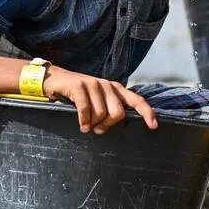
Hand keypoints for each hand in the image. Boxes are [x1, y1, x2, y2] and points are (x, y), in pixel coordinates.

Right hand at [41, 68, 157, 133]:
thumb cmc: (78, 96)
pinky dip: (84, 121)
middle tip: (97, 129)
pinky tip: (81, 126)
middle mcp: (107, 85)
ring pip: (101, 114)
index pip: (136, 100)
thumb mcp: (97, 102)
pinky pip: (86, 110)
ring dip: (92, 124)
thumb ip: (107, 111)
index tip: (153, 126)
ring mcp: (93, 84)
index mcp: (116, 90)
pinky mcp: (80, 85)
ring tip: (86, 125)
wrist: (55, 80)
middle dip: (107, 125)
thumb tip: (107, 128)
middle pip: (118, 113)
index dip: (147, 113)